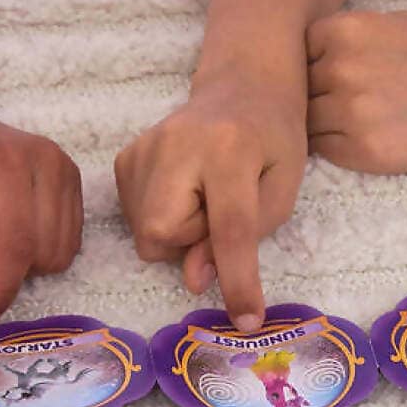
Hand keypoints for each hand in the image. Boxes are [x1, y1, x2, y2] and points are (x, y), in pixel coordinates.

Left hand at [0, 73, 82, 325]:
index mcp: (7, 163)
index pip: (20, 245)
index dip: (3, 289)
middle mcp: (48, 160)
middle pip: (45, 253)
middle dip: (4, 260)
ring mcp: (64, 166)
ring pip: (61, 251)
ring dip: (20, 254)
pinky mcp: (69, 176)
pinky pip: (66, 239)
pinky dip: (34, 243)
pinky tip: (4, 218)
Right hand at [114, 72, 306, 330]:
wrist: (241, 88)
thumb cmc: (272, 140)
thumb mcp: (281, 188)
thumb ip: (246, 236)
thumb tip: (194, 279)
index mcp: (230, 149)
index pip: (230, 227)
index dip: (238, 279)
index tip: (246, 319)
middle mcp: (176, 144)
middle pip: (162, 233)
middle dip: (191, 241)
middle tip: (219, 211)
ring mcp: (143, 147)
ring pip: (144, 232)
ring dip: (177, 232)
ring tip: (203, 195)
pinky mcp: (125, 156)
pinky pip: (132, 216)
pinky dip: (159, 218)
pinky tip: (182, 191)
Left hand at [306, 11, 406, 172]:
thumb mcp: (396, 24)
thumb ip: (348, 38)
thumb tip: (309, 56)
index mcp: (344, 30)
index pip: (297, 53)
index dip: (315, 66)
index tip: (338, 74)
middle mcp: (339, 68)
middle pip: (299, 88)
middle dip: (317, 95)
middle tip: (354, 101)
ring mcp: (349, 111)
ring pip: (307, 122)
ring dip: (325, 124)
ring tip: (366, 120)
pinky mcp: (366, 151)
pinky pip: (326, 150)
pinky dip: (340, 147)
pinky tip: (374, 138)